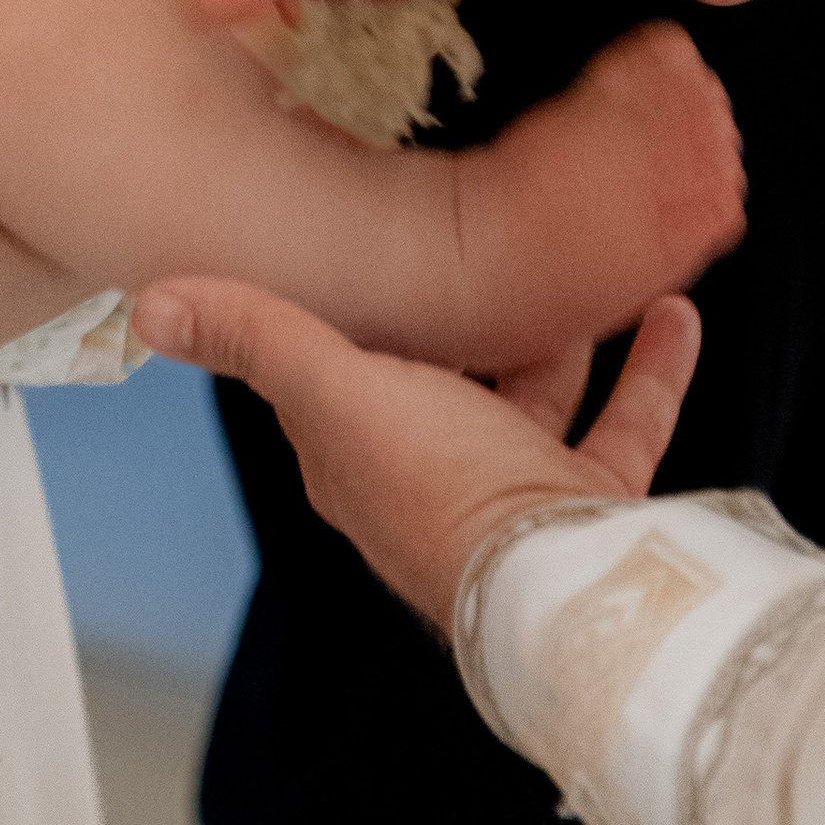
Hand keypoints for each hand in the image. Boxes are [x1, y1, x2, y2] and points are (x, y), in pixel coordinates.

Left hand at [133, 280, 700, 627]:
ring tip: (581, 267)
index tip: (370, 243)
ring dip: (561, 334)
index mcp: (357, 455)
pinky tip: (669, 314)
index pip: (336, 370)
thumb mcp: (336, 390)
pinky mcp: (590, 503)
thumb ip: (257, 337)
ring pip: (536, 396)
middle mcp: (433, 475)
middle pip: (446, 378)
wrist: (564, 584)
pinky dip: (648, 368)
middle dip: (469, 315)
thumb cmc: (443, 495)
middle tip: (493, 240)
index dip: (349, 310)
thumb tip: (155, 304)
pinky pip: (621, 423)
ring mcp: (516, 492)